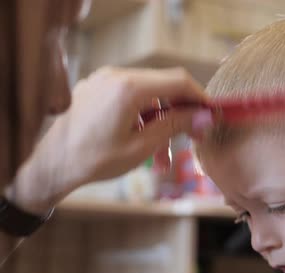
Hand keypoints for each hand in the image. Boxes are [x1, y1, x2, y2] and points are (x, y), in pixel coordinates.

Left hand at [8, 67, 211, 212]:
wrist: (51, 164)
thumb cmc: (94, 159)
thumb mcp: (142, 146)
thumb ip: (176, 125)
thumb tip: (206, 116)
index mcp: (128, 87)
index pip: (179, 81)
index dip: (200, 98)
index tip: (211, 116)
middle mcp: (116, 76)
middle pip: (165, 87)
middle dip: (181, 114)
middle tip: (193, 139)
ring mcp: (104, 80)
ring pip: (149, 96)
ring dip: (162, 123)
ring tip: (162, 159)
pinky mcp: (98, 88)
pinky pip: (131, 98)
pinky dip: (143, 118)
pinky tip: (144, 144)